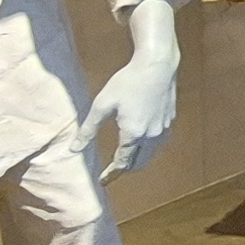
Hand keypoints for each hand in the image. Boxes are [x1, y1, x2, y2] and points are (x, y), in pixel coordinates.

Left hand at [86, 0, 181, 179]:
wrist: (157, 64)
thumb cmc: (127, 81)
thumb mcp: (102, 104)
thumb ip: (88, 130)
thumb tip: (74, 149)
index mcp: (133, 134)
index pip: (122, 163)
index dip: (111, 174)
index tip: (101, 180)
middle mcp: (151, 136)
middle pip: (138, 163)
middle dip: (125, 169)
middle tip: (112, 171)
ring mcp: (163, 129)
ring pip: (151, 154)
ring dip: (138, 160)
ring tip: (126, 158)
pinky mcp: (170, 120)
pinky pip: (158, 142)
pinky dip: (148, 148)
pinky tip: (142, 140)